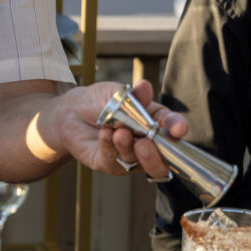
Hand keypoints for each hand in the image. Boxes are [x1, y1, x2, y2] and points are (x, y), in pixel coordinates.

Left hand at [52, 79, 187, 177]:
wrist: (72, 110)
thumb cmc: (101, 101)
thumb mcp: (118, 94)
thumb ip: (133, 96)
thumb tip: (145, 86)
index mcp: (155, 122)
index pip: (172, 127)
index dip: (178, 128)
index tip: (178, 129)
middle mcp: (146, 143)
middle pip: (162, 160)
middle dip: (156, 155)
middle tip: (144, 142)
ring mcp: (129, 156)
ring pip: (137, 162)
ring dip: (128, 147)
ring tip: (118, 132)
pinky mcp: (109, 164)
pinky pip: (114, 161)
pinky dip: (110, 146)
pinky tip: (104, 133)